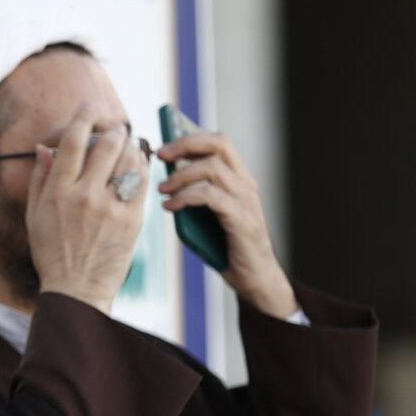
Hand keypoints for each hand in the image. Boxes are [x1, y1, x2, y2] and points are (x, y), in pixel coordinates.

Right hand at [26, 110, 148, 314]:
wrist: (76, 290)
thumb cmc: (52, 253)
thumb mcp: (35, 216)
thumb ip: (39, 179)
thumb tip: (43, 148)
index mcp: (58, 192)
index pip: (73, 141)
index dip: (83, 117)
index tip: (89, 108)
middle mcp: (84, 197)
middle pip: (107, 144)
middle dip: (113, 130)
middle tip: (115, 129)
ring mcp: (111, 209)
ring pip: (129, 160)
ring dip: (130, 146)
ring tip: (127, 146)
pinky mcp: (132, 222)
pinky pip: (142, 184)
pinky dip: (142, 169)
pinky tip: (137, 167)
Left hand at [157, 132, 298, 318]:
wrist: (255, 278)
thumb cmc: (227, 247)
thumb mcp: (208, 215)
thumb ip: (194, 196)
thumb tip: (163, 180)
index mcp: (239, 178)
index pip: (218, 142)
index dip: (191, 137)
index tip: (165, 146)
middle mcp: (245, 183)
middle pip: (218, 144)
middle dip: (185, 144)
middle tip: (161, 156)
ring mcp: (246, 199)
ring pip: (212, 168)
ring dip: (181, 175)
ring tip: (162, 188)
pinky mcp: (241, 218)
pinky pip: (210, 196)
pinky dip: (186, 198)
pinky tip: (170, 206)